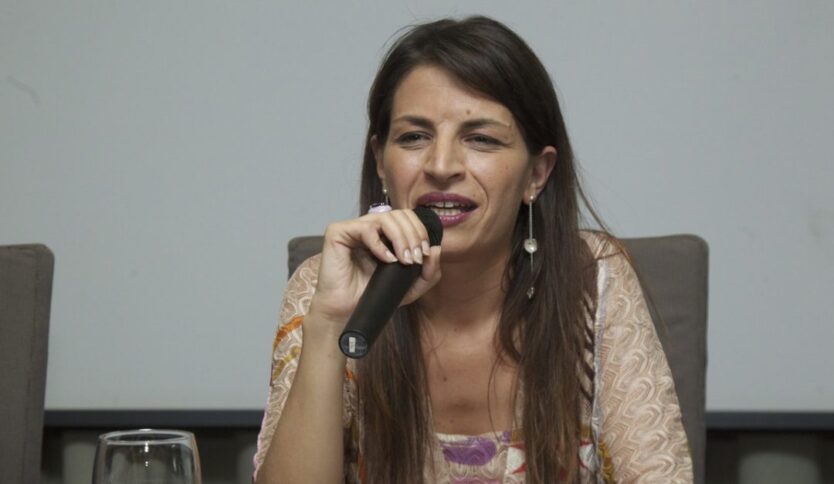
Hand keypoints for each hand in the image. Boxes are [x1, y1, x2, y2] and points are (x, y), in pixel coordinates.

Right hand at [306, 209, 441, 336]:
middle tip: (415, 258)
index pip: (408, 218)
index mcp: (385, 233)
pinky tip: (386, 260)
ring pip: (385, 217)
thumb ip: (429, 272)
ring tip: (404, 260)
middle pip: (399, 214)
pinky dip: (380, 244)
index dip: (420, 231)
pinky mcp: (338, 233)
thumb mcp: (410, 287)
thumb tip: (437, 248)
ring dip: (401, 238)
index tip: (425, 254)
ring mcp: (354, 228)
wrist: (347, 311)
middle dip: (413, 235)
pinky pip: (365, 228)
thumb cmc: (373, 296)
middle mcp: (370, 226)